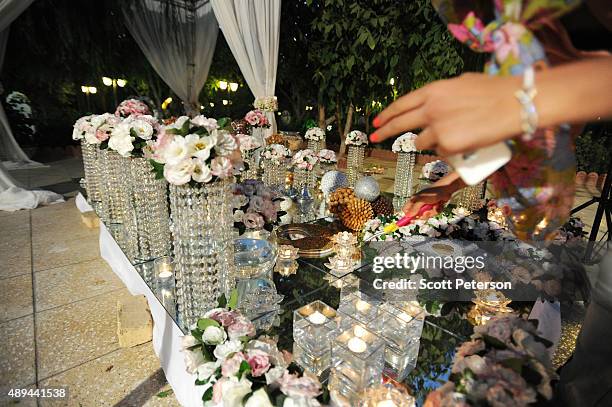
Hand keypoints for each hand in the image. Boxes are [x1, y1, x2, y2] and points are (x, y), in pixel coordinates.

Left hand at [371, 73, 521, 155]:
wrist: (514, 104)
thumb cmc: (494, 91)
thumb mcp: (462, 83)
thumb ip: (444, 94)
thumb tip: (435, 102)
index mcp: (432, 91)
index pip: (401, 104)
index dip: (386, 114)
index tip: (375, 122)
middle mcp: (430, 109)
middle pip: (400, 124)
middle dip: (384, 132)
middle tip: (374, 138)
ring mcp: (437, 128)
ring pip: (422, 141)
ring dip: (430, 142)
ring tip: (454, 135)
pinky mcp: (447, 145)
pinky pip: (440, 152)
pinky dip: (448, 150)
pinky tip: (465, 141)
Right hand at [402, 185, 451, 218]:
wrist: (446, 189)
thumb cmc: (433, 192)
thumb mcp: (422, 200)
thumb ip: (414, 208)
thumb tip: (408, 216)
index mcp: (414, 200)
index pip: (406, 210)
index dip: (407, 217)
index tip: (410, 222)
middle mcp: (419, 204)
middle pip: (417, 215)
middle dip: (423, 215)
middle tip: (427, 212)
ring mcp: (426, 206)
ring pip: (426, 215)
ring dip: (431, 212)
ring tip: (434, 206)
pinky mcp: (433, 207)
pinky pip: (433, 213)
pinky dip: (437, 210)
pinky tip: (438, 205)